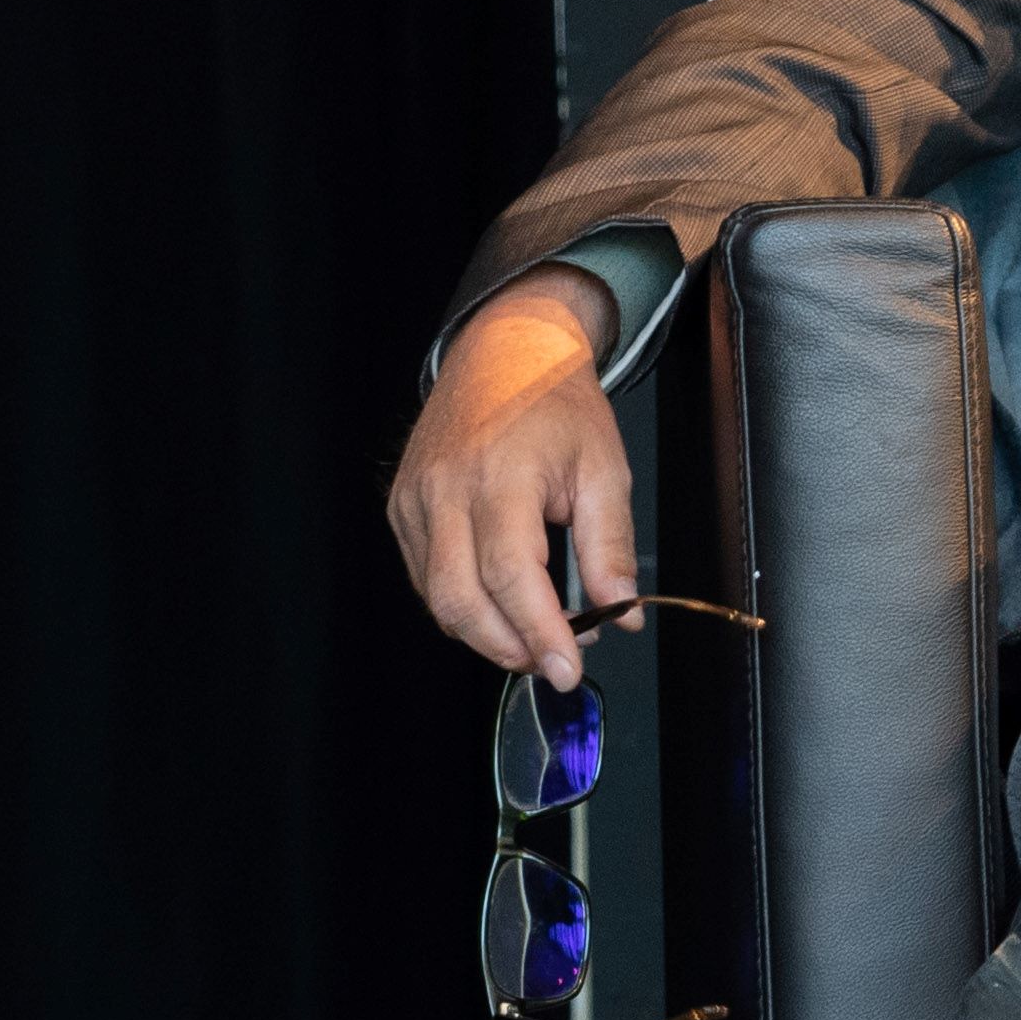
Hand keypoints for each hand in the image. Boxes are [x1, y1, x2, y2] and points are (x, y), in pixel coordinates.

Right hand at [389, 268, 637, 680]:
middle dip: (509, 648)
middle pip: (461, 600)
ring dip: (485, 634)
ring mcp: (415, 499)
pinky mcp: (401, 507)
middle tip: (553, 661)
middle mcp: (445, 489)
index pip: (511, 576)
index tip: (569, 669)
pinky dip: (460, 604)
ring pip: (436, 598)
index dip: (541, 634)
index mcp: (500, 474)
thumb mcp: (603, 468)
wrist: (504, 350)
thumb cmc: (554, 403)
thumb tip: (619, 612)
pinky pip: (423, 577)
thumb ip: (608, 545)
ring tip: (532, 636)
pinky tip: (497, 603)